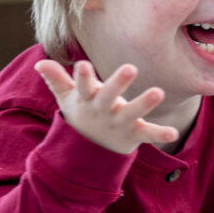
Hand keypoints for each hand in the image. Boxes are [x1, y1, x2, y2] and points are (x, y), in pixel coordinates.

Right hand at [35, 59, 180, 153]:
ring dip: (144, 103)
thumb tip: (39, 62)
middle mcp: (103, 110)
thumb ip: (57, 79)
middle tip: (130, 67)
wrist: (90, 149)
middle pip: (109, 97)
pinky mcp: (134, 133)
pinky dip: (160, 134)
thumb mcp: (68, 97)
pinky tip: (173, 132)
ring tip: (158, 92)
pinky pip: (148, 134)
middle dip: (118, 83)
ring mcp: (119, 123)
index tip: (83, 65)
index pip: (82, 86)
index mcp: (87, 99)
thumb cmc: (83, 112)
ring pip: (132, 113)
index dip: (82, 77)